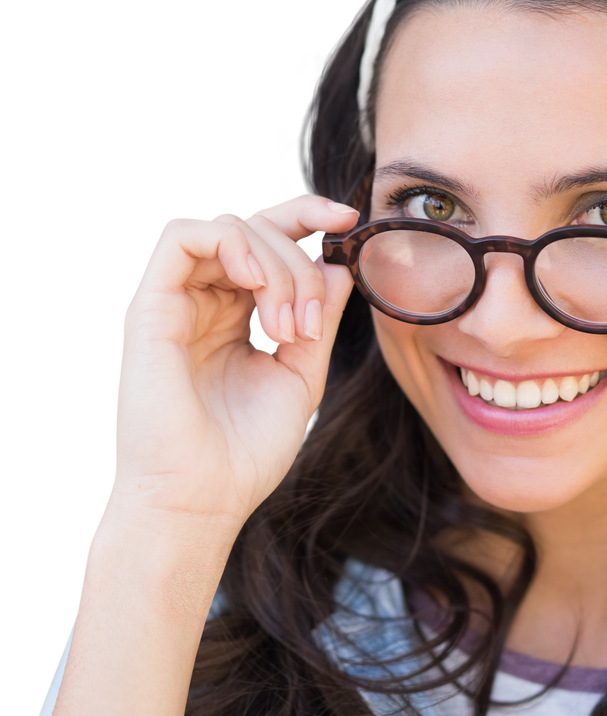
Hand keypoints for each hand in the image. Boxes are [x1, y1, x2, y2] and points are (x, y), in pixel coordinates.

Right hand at [112, 193, 360, 530]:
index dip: (309, 217)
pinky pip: (180, 235)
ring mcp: (176, 300)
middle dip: (300, 261)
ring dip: (275, 265)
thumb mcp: (301, 374)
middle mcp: (205, 300)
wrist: (202, 498)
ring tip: (284, 328)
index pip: (269, 239)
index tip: (349, 220)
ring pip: (229, 227)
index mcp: (238, 314)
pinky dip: (229, 242)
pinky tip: (252, 280)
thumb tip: (340, 265)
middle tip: (309, 327)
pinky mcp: (149, 307)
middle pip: (257, 227)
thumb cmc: (247, 450)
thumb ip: (321, 317)